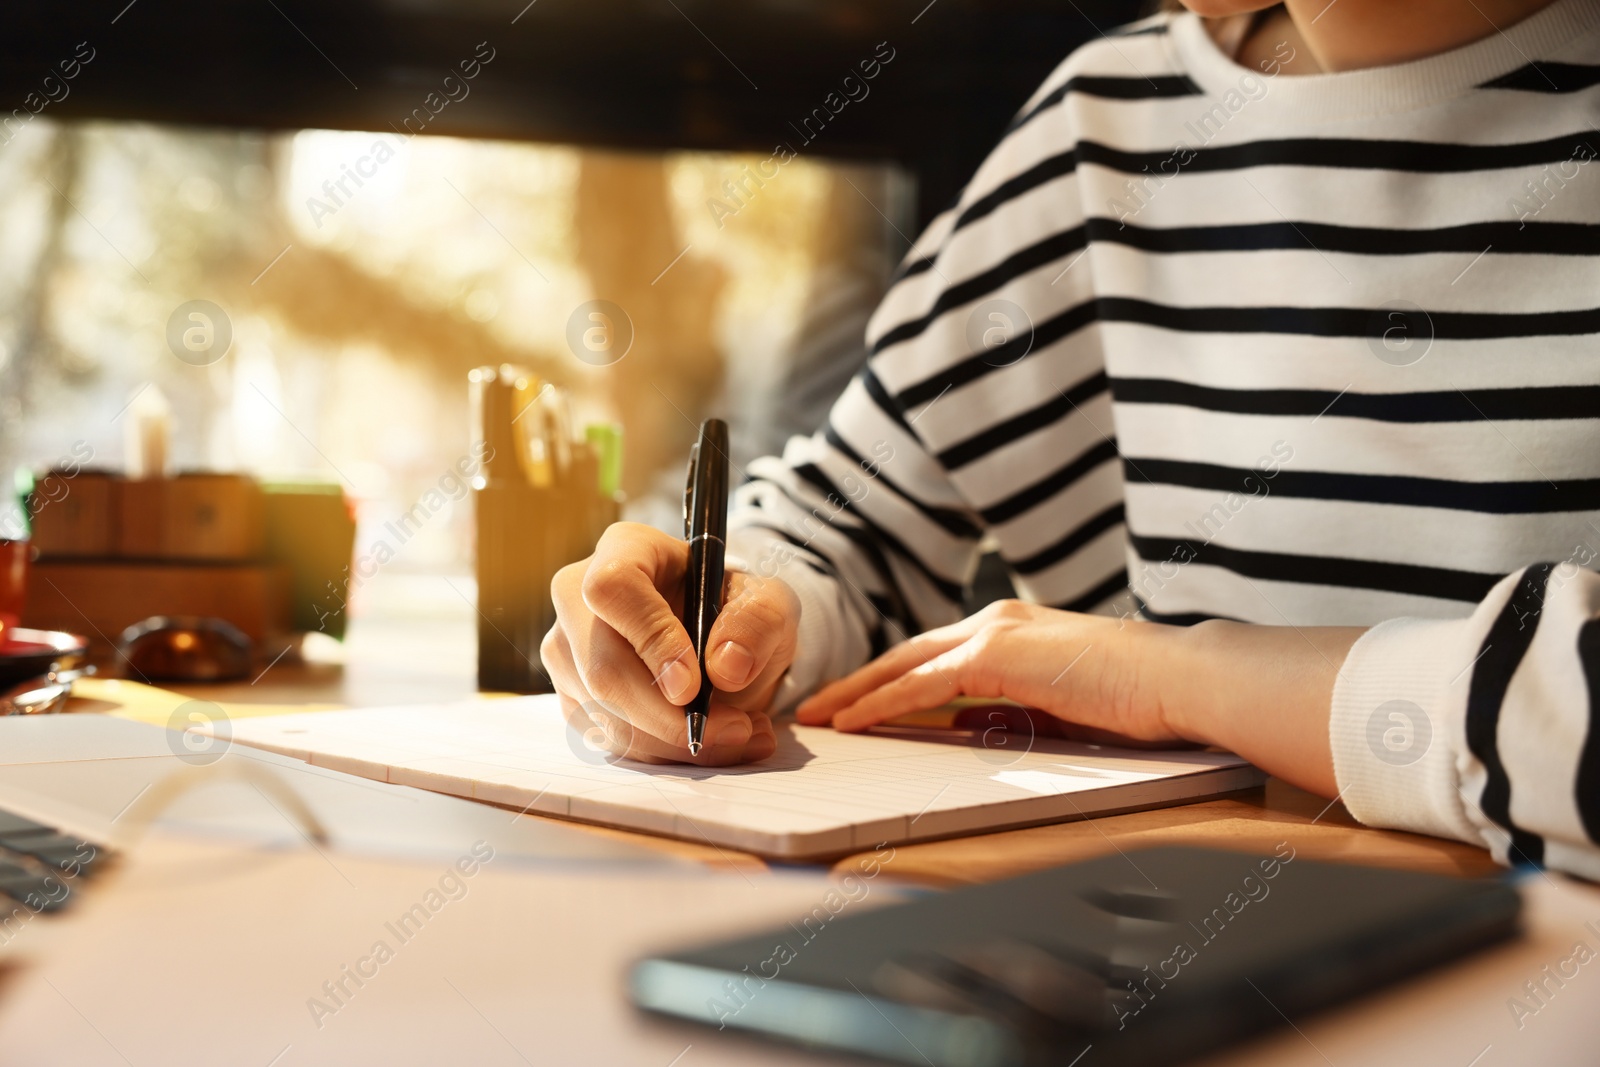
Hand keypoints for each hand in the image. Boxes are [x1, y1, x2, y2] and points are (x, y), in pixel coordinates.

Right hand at [542, 522, 799, 764]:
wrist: (721, 641)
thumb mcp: (770, 603)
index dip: (651, 640)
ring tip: (741, 733)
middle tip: (737, 729)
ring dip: (676, 741)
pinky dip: (664, 753)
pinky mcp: (572, 697)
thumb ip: (759, 622)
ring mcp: (567, 650)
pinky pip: (608, 740)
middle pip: (601, 666)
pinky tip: (710, 741)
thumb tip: (726, 666)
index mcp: (626, 550)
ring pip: (604, 713)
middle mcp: (579, 596)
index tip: (693, 686)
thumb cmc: (736, 610)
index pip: (614, 588)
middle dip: (670, 717)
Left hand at [795, 599, 1182, 745]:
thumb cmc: (1132, 698)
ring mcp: (993, 633)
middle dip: (857, 681)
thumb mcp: (1058, 707)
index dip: (889, 678)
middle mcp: (995, 621)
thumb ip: (1011, 711)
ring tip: (820, 717)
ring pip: (905, 665)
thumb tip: (971, 726)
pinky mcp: (996, 655)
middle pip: (906, 653)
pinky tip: (855, 720)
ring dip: (857, 692)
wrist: (1174, 679)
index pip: (933, 654)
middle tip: (818, 706)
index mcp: (1010, 629)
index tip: (855, 701)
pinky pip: (923, 683)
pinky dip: (884, 702)